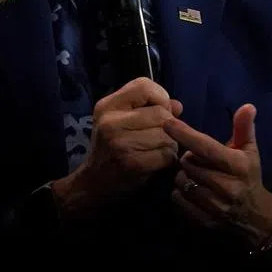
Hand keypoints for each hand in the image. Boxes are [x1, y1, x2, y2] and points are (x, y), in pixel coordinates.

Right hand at [52, 77, 182, 220]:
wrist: (93, 185)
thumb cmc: (111, 149)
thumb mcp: (121, 121)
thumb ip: (149, 108)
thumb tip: (177, 105)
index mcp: (107, 106)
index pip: (144, 86)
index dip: (160, 97)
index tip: (159, 111)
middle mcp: (110, 121)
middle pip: (161, 113)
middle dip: (168, 126)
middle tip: (160, 137)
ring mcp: (120, 142)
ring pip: (167, 134)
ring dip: (170, 144)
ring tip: (158, 150)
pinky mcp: (132, 163)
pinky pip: (166, 154)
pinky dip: (168, 159)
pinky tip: (158, 162)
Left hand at [163, 103, 271, 249]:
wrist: (255, 218)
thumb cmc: (248, 177)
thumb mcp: (249, 151)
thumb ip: (244, 128)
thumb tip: (248, 106)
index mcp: (237, 166)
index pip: (205, 147)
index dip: (185, 134)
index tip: (167, 123)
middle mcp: (226, 186)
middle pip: (188, 163)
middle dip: (188, 158)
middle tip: (198, 160)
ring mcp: (214, 206)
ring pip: (181, 182)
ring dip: (184, 176)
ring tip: (196, 176)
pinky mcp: (204, 221)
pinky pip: (178, 200)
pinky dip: (180, 193)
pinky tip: (191, 191)